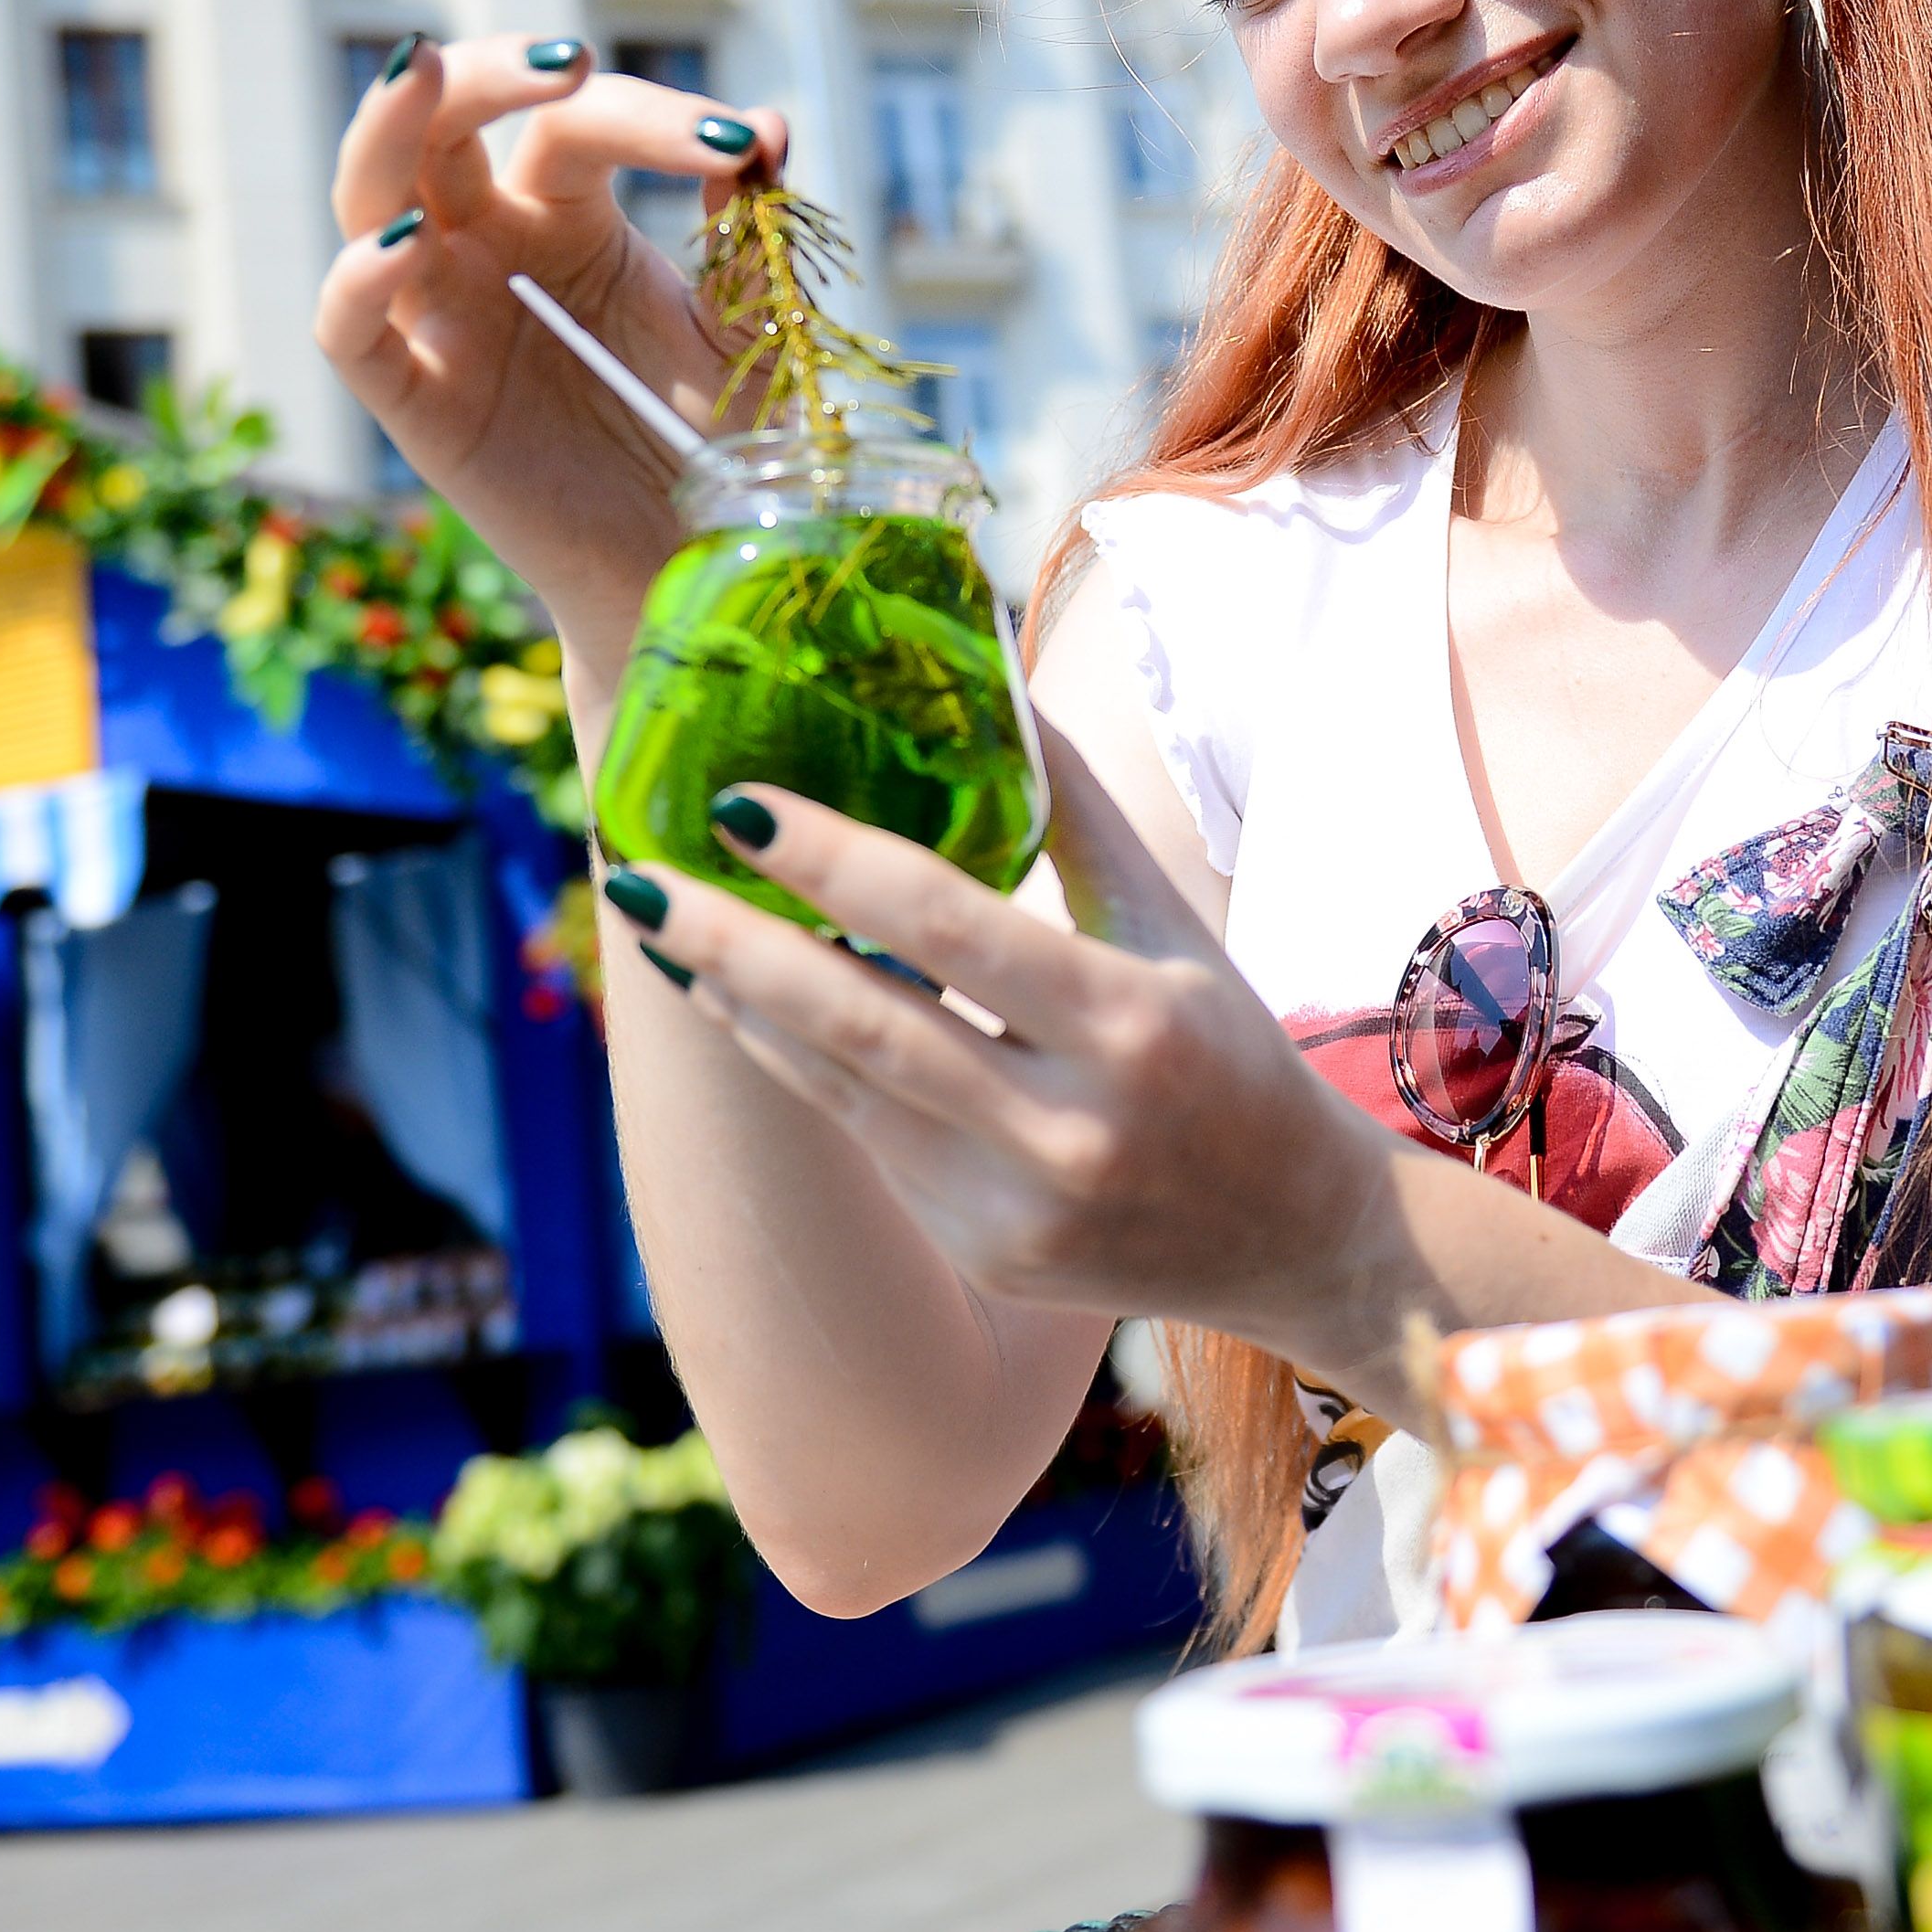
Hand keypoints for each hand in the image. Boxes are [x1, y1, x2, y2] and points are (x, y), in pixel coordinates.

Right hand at [311, 35, 789, 684]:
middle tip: (566, 59)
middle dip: (492, 70)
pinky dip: (361, 280)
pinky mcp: (415, 403)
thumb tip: (767, 125)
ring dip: (388, 125)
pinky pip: (351, 331)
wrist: (692, 566)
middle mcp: (489, 248)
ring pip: (370, 195)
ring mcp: (441, 317)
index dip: (652, 117)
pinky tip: (408, 244)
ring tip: (428, 69)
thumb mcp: (751, 330)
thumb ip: (749, 235)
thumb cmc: (716, 441)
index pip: (577, 126)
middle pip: (445, 123)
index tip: (741, 142)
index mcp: (567, 214)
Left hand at [600, 735, 1432, 1410]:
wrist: (1298, 1240)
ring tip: (663, 925)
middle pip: (861, 1020)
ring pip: (840, 1085)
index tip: (737, 803)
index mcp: (1127, 1022)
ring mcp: (1016, 1205)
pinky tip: (742, 1003)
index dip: (831, 860)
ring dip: (739, 1003)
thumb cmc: (1229, 1054)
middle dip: (733, 944)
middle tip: (634, 874)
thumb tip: (987, 682)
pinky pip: (863, 1137)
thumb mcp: (1174, 928)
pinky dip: (795, 1062)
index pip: (947, 924)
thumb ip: (1078, 815)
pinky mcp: (983, 1249)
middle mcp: (1068, 1125)